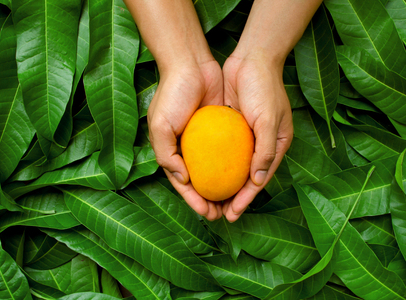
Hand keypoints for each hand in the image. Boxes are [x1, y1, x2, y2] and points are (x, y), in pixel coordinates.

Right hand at [147, 59, 223, 220]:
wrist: (191, 65)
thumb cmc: (172, 94)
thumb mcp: (160, 125)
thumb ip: (167, 155)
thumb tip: (183, 180)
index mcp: (172, 152)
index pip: (184, 185)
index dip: (195, 202)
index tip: (209, 214)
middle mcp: (189, 150)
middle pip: (201, 182)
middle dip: (211, 201)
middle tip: (225, 214)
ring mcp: (206, 141)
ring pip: (217, 171)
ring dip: (224, 188)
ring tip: (236, 202)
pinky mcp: (221, 130)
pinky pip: (229, 152)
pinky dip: (234, 166)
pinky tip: (245, 177)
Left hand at [222, 55, 293, 221]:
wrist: (250, 59)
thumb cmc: (264, 88)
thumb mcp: (269, 120)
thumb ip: (266, 151)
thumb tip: (257, 182)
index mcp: (274, 146)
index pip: (258, 180)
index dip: (245, 199)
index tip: (232, 215)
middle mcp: (259, 145)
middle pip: (244, 179)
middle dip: (232, 198)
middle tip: (216, 214)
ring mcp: (243, 137)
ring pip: (231, 168)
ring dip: (221, 185)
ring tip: (207, 201)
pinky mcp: (230, 128)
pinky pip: (221, 151)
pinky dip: (213, 165)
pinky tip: (201, 174)